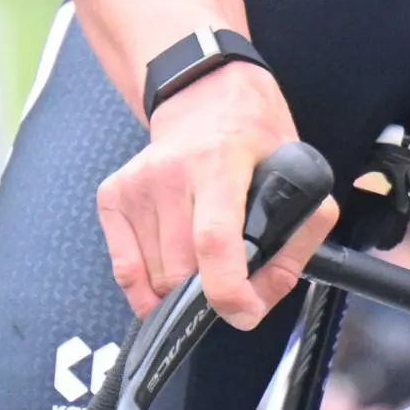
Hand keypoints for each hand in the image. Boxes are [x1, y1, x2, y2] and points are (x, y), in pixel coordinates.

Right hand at [92, 66, 333, 325]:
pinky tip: (171, 269)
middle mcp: (170, 173)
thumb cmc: (254, 140)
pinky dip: (148, 286)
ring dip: (181, 288)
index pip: (213, 239)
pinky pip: (125, 270)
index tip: (244, 313)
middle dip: (210, 293)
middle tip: (232, 279)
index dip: (227, 289)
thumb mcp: (297, 177)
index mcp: (220, 163)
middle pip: (180, 270)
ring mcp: (136, 185)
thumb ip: (296, 242)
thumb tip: (260, 299)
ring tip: (203, 258)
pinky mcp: (112, 196)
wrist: (204, 97)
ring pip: (153, 277)